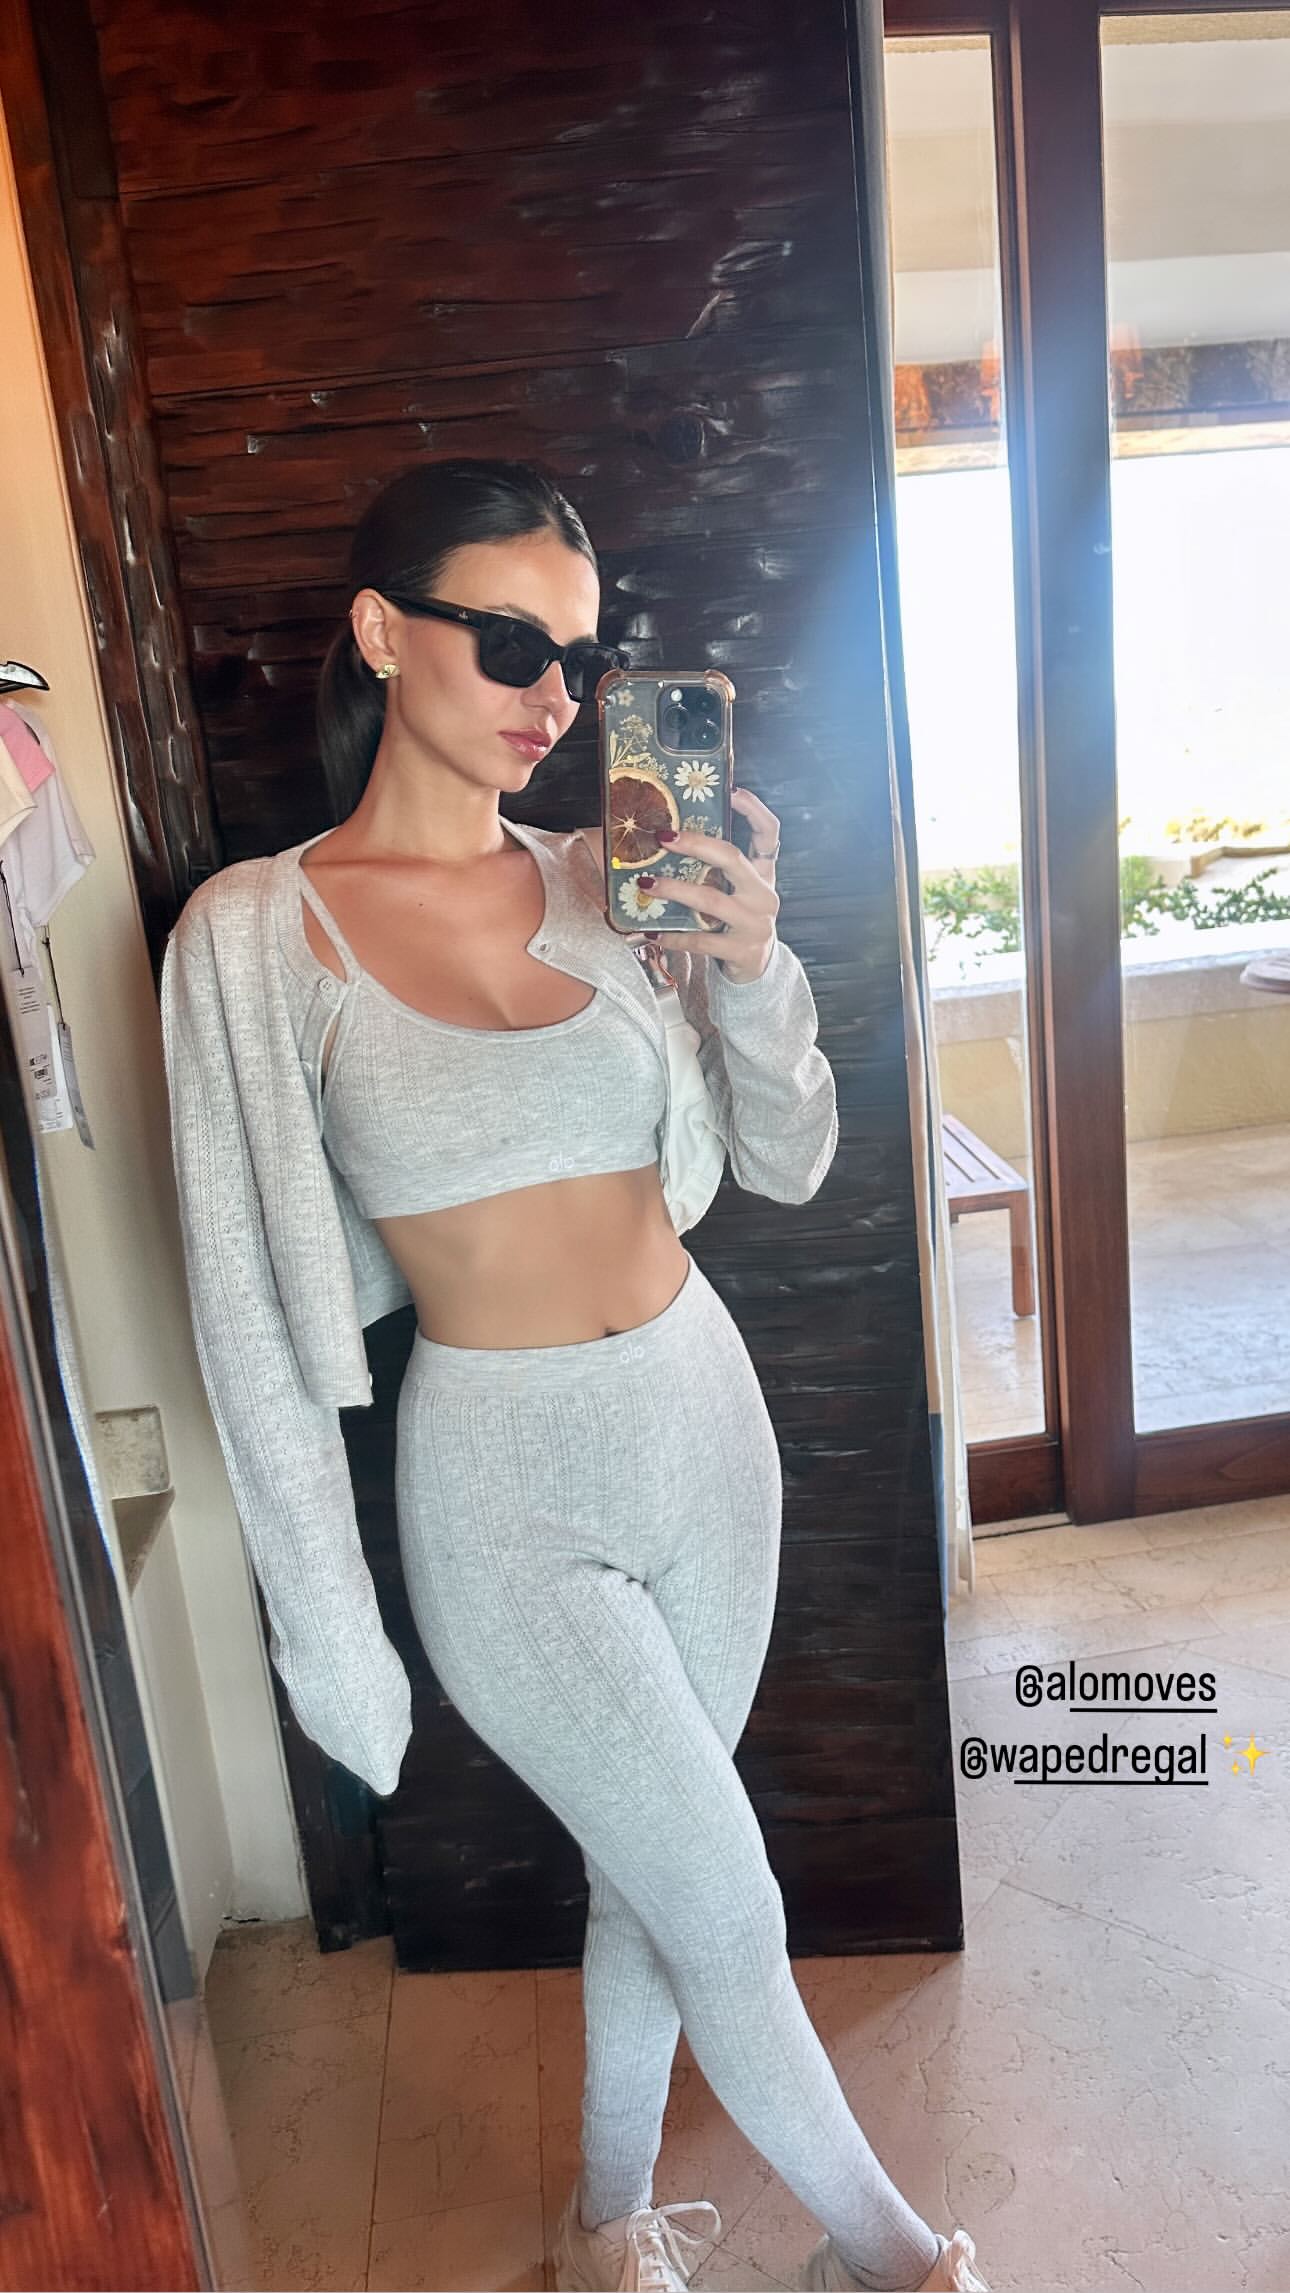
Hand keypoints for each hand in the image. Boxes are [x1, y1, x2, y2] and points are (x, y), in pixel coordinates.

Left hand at [632, 788, 781, 982]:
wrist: (758, 970)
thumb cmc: (737, 921)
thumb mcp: (738, 891)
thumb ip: (718, 869)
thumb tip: (670, 838)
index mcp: (763, 874)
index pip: (768, 834)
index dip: (753, 810)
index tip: (732, 791)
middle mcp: (763, 894)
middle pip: (732, 859)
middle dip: (696, 844)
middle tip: (664, 837)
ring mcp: (755, 923)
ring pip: (711, 899)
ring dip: (674, 889)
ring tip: (646, 884)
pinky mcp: (742, 950)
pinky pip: (701, 940)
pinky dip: (674, 936)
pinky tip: (653, 932)